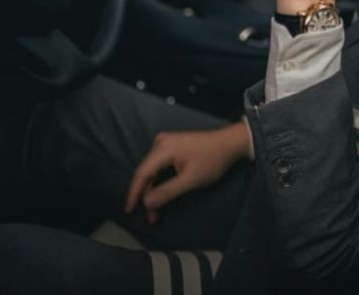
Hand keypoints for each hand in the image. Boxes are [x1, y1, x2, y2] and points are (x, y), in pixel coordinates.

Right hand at [124, 122, 249, 224]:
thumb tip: (146, 203)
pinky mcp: (171, 147)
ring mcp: (165, 143)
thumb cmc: (213, 160)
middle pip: (146, 173)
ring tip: (156, 212)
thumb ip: (168, 191)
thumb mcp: (191, 180)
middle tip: (151, 217)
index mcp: (163, 148)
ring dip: (153, 191)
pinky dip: (160, 182)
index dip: (134, 193)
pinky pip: (159, 167)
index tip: (129, 211)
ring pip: (152, 171)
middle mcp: (160, 142)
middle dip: (146, 196)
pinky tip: (161, 195)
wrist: (230, 143)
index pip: (142, 173)